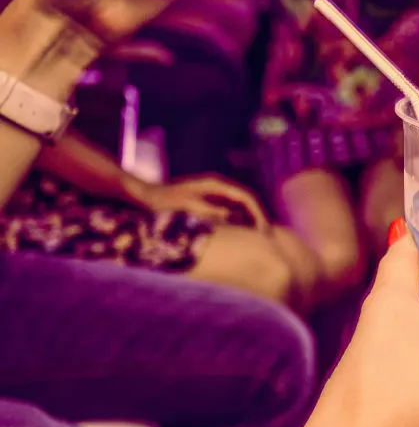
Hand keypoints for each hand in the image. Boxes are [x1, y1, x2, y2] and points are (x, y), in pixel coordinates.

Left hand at [138, 176, 269, 231]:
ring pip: (238, 208)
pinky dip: (237, 224)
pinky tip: (239, 238)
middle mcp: (217, 188)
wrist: (144, 197)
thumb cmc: (165, 203)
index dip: (258, 214)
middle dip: (257, 219)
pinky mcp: (206, 203)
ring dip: (248, 222)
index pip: (246, 198)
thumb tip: (234, 218)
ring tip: (256, 241)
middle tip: (266, 238)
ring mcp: (212, 195)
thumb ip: (214, 213)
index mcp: (216, 186)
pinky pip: (228, 213)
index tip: (264, 231)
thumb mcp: (191, 210)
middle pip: (246, 202)